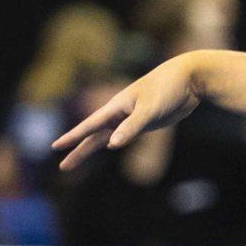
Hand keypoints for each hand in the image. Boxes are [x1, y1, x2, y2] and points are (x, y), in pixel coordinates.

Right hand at [53, 55, 202, 168]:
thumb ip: (131, 127)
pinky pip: (123, 134)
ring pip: (106, 136)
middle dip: (78, 150)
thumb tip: (111, 145)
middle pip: (94, 136)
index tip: (55, 147)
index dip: (72, 137)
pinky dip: (114, 141)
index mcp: (117, 106)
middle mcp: (120, 112)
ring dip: (91, 148)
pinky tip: (109, 145)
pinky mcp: (145, 121)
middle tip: (63, 167)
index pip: (89, 125)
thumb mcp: (149, 109)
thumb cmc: (168, 88)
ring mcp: (132, 117)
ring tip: (75, 160)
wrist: (190, 78)